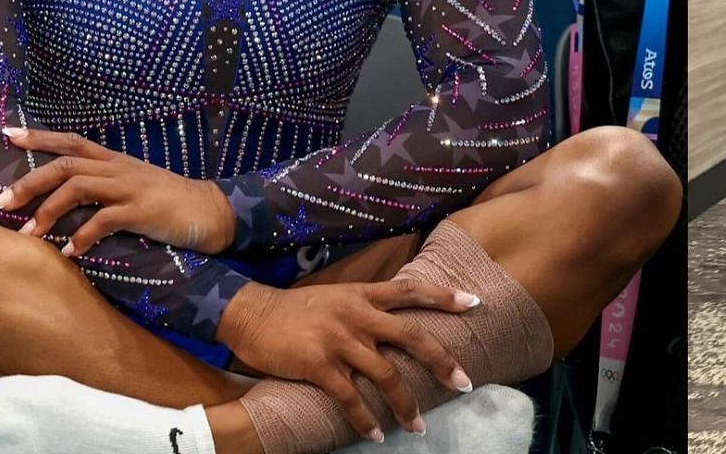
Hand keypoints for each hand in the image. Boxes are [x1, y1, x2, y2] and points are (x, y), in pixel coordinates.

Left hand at [0, 127, 234, 254]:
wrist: (210, 211)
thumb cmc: (168, 203)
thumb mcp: (134, 186)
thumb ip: (104, 187)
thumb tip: (66, 200)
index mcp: (115, 161)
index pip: (72, 142)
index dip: (39, 137)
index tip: (8, 135)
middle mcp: (118, 169)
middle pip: (65, 165)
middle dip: (29, 183)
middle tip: (1, 203)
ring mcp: (130, 188)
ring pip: (78, 187)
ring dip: (49, 211)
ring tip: (30, 235)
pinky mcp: (141, 210)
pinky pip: (103, 220)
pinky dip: (82, 236)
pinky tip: (70, 253)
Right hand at [219, 280, 480, 438]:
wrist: (251, 314)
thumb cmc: (296, 309)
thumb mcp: (336, 296)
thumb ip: (365, 306)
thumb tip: (392, 323)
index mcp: (363, 295)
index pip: (411, 291)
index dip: (443, 296)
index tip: (473, 302)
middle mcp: (358, 315)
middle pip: (411, 336)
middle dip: (441, 361)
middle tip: (464, 383)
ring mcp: (340, 340)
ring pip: (386, 374)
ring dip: (405, 404)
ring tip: (418, 426)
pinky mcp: (319, 364)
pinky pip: (350, 397)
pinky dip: (365, 419)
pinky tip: (376, 434)